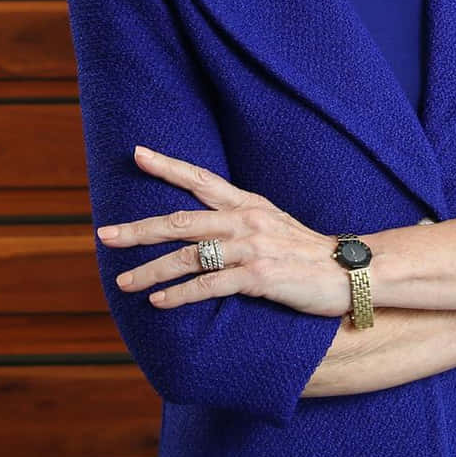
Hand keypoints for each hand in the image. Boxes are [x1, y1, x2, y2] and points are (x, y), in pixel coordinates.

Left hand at [95, 145, 351, 319]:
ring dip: (151, 271)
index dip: (167, 166)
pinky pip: (210, 285)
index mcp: (248, 205)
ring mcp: (251, 248)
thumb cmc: (308, 253)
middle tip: (105, 235)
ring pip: (188, 256)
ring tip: (124, 282)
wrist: (350, 272)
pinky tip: (160, 302)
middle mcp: (245, 221)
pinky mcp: (259, 276)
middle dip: (138, 230)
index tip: (137, 154)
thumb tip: (205, 230)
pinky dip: (181, 294)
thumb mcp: (273, 224)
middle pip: (180, 221)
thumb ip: (240, 222)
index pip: (200, 179)